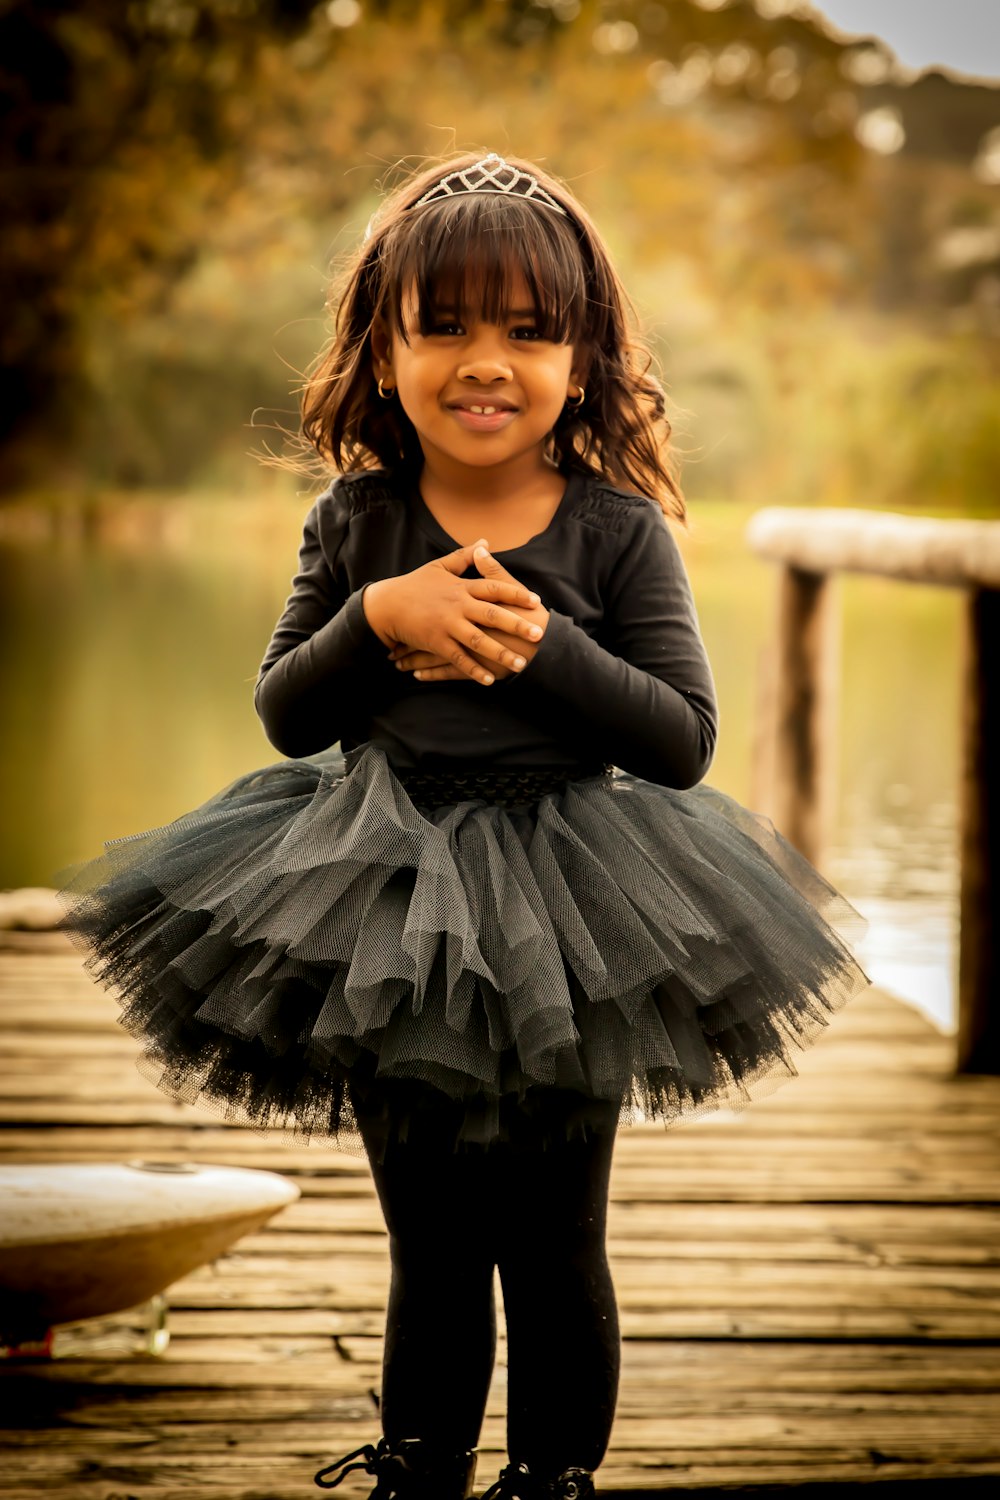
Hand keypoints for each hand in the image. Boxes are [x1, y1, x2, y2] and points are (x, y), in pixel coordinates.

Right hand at [363, 540, 544, 685]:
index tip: (535, 601)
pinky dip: (474, 669)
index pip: (494, 588)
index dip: (516, 594)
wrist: (386, 605)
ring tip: (521, 664)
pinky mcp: (436, 642)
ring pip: (479, 641)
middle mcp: (457, 605)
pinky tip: (490, 679)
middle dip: (517, 625)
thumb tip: (486, 542)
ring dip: (500, 653)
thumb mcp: (439, 566)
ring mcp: (446, 625)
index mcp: (461, 587)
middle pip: (492, 615)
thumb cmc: (414, 585)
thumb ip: (465, 555)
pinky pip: (458, 658)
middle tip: (538, 634)